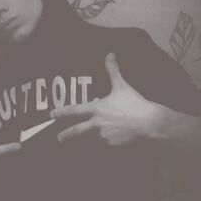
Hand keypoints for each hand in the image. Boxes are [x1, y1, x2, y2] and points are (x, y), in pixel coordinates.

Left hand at [51, 52, 166, 144]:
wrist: (149, 124)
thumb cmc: (134, 104)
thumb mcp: (122, 86)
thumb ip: (113, 71)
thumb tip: (109, 54)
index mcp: (97, 108)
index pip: (74, 110)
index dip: (61, 112)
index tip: (51, 114)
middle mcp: (96, 124)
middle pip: (76, 132)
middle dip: (66, 135)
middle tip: (59, 138)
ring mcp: (103, 137)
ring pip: (90, 140)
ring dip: (86, 140)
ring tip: (83, 142)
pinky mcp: (112, 146)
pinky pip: (105, 145)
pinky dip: (105, 143)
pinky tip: (109, 142)